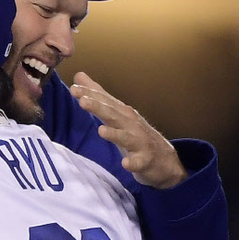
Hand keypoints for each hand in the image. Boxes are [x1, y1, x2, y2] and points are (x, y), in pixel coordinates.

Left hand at [70, 72, 186, 188]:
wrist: (164, 159)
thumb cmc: (135, 134)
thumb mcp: (116, 113)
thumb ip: (98, 96)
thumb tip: (78, 76)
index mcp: (122, 113)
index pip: (104, 101)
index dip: (90, 94)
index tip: (74, 88)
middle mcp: (131, 124)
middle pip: (113, 114)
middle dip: (99, 107)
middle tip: (82, 100)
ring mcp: (139, 142)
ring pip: (125, 137)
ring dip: (115, 134)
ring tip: (102, 131)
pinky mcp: (145, 160)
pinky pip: (138, 162)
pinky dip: (133, 162)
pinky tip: (126, 163)